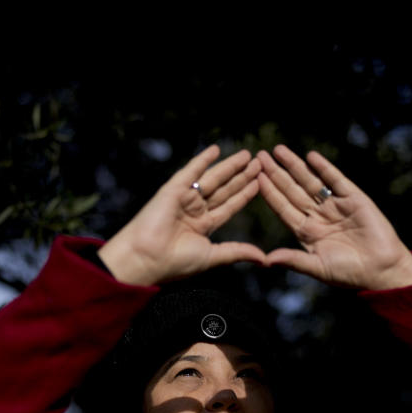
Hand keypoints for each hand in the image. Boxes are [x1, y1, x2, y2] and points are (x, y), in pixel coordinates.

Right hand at [98, 145, 262, 285]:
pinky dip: (203, 160)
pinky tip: (216, 150)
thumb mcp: (213, 256)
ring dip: (229, 166)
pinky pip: (191, 171)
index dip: (244, 194)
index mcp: (204, 226)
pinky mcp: (174, 189)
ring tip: (247, 155)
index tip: (259, 182)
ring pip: (213, 179)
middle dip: (242, 176)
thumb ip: (237, 252)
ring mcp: (184, 198)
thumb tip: (264, 260)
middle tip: (259, 162)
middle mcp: (195, 210)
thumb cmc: (176, 262)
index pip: (229, 206)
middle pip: (224, 189)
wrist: (147, 258)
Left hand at [257, 145, 411, 289]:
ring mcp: (335, 205)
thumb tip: (266, 260)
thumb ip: (294, 260)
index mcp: (306, 232)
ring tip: (278, 150)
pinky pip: (336, 179)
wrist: (382, 269)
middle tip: (258, 156)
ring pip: (310, 181)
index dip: (269, 192)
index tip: (255, 178)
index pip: (283, 208)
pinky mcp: (354, 198)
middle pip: (292, 190)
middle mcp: (318, 216)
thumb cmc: (349, 274)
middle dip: (276, 173)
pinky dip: (324, 168)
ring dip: (294, 165)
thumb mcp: (318, 267)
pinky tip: (311, 156)